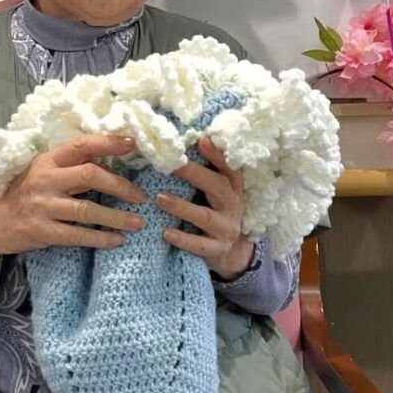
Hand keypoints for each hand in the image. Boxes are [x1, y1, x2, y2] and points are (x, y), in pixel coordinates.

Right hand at [0, 135, 146, 277]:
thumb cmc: (25, 191)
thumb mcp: (43, 170)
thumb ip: (71, 164)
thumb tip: (111, 157)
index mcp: (48, 160)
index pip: (81, 145)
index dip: (108, 142)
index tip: (132, 145)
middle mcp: (46, 179)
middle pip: (90, 175)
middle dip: (120, 186)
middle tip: (141, 196)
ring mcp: (44, 206)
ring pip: (87, 210)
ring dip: (117, 217)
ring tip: (138, 222)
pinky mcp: (43, 231)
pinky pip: (77, 236)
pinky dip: (100, 238)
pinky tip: (117, 240)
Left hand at [159, 137, 252, 280]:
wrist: (231, 252)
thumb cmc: (214, 211)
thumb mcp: (214, 191)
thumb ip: (202, 173)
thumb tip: (175, 147)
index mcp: (232, 187)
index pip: (229, 167)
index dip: (217, 154)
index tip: (202, 140)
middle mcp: (233, 205)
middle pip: (218, 186)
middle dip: (195, 174)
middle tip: (172, 164)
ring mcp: (227, 228)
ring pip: (206, 216)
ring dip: (183, 207)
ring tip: (160, 199)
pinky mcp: (217, 249)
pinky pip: (200, 245)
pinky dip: (184, 239)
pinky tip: (166, 233)